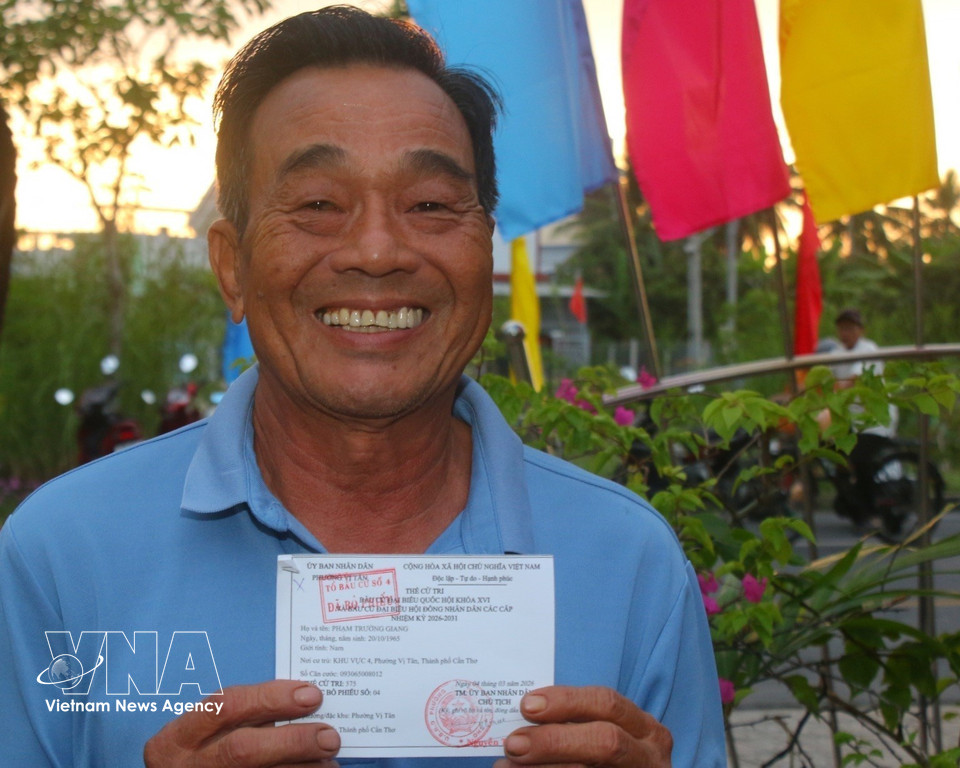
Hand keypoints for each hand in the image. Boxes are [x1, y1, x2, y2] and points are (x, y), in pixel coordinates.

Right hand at [143, 679, 340, 766]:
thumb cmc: (200, 757)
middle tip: (329, 737)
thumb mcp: (203, 734)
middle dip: (292, 741)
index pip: (227, 706)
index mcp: (179, 738)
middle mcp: (189, 766)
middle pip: (244, 750)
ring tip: (329, 763)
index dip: (272, 697)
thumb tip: (303, 703)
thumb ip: (242, 719)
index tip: (311, 694)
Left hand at [494, 685, 671, 766]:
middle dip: (554, 741)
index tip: (527, 705)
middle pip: (604, 741)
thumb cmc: (605, 757)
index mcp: (644, 729)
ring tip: (507, 767)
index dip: (566, 702)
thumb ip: (573, 725)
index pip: (607, 703)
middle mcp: (649, 756)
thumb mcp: (603, 734)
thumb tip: (524, 716)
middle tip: (514, 744)